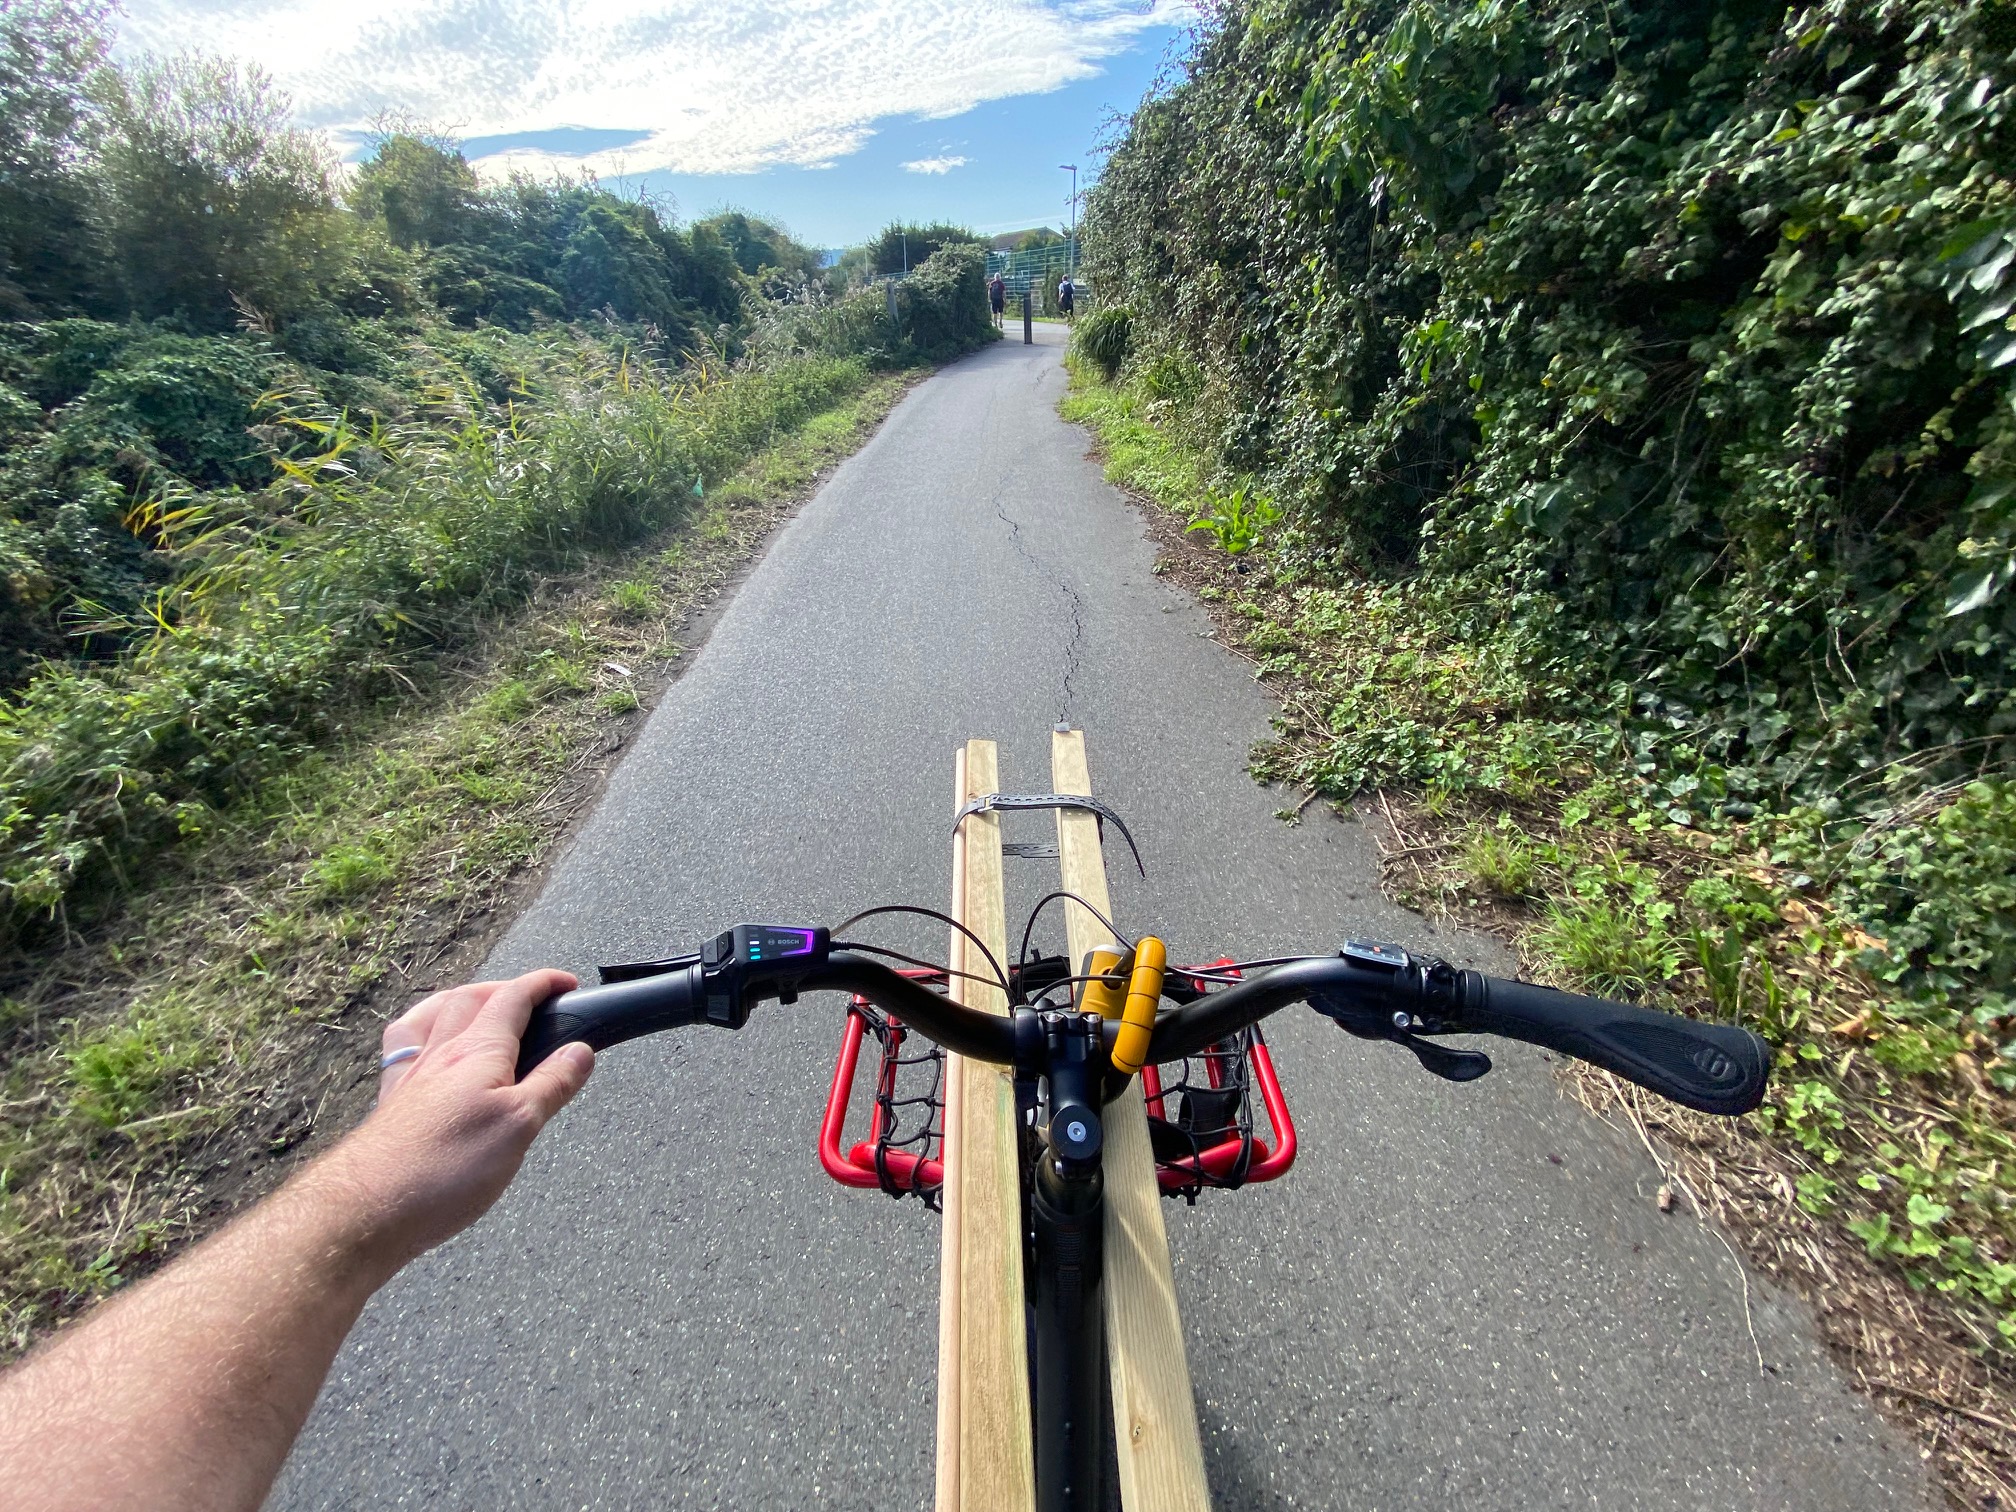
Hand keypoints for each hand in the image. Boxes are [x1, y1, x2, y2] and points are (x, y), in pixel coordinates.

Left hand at [312, 971, 594, 1274]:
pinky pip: (401, 1048)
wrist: (368, 1210)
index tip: (565, 982)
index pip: (513, 998)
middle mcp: (440, 1054)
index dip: (542, 984)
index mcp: (477, 1053)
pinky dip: (420, 1032)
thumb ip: (552, 1085)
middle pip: (470, 998)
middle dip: (504, 988)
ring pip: (431, 1016)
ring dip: (458, 1000)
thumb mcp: (520, 1126)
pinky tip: (425, 1048)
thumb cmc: (446, 1170)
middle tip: (531, 998)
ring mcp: (410, 1077)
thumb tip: (580, 1052)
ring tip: (477, 1006)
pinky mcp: (391, 1104)